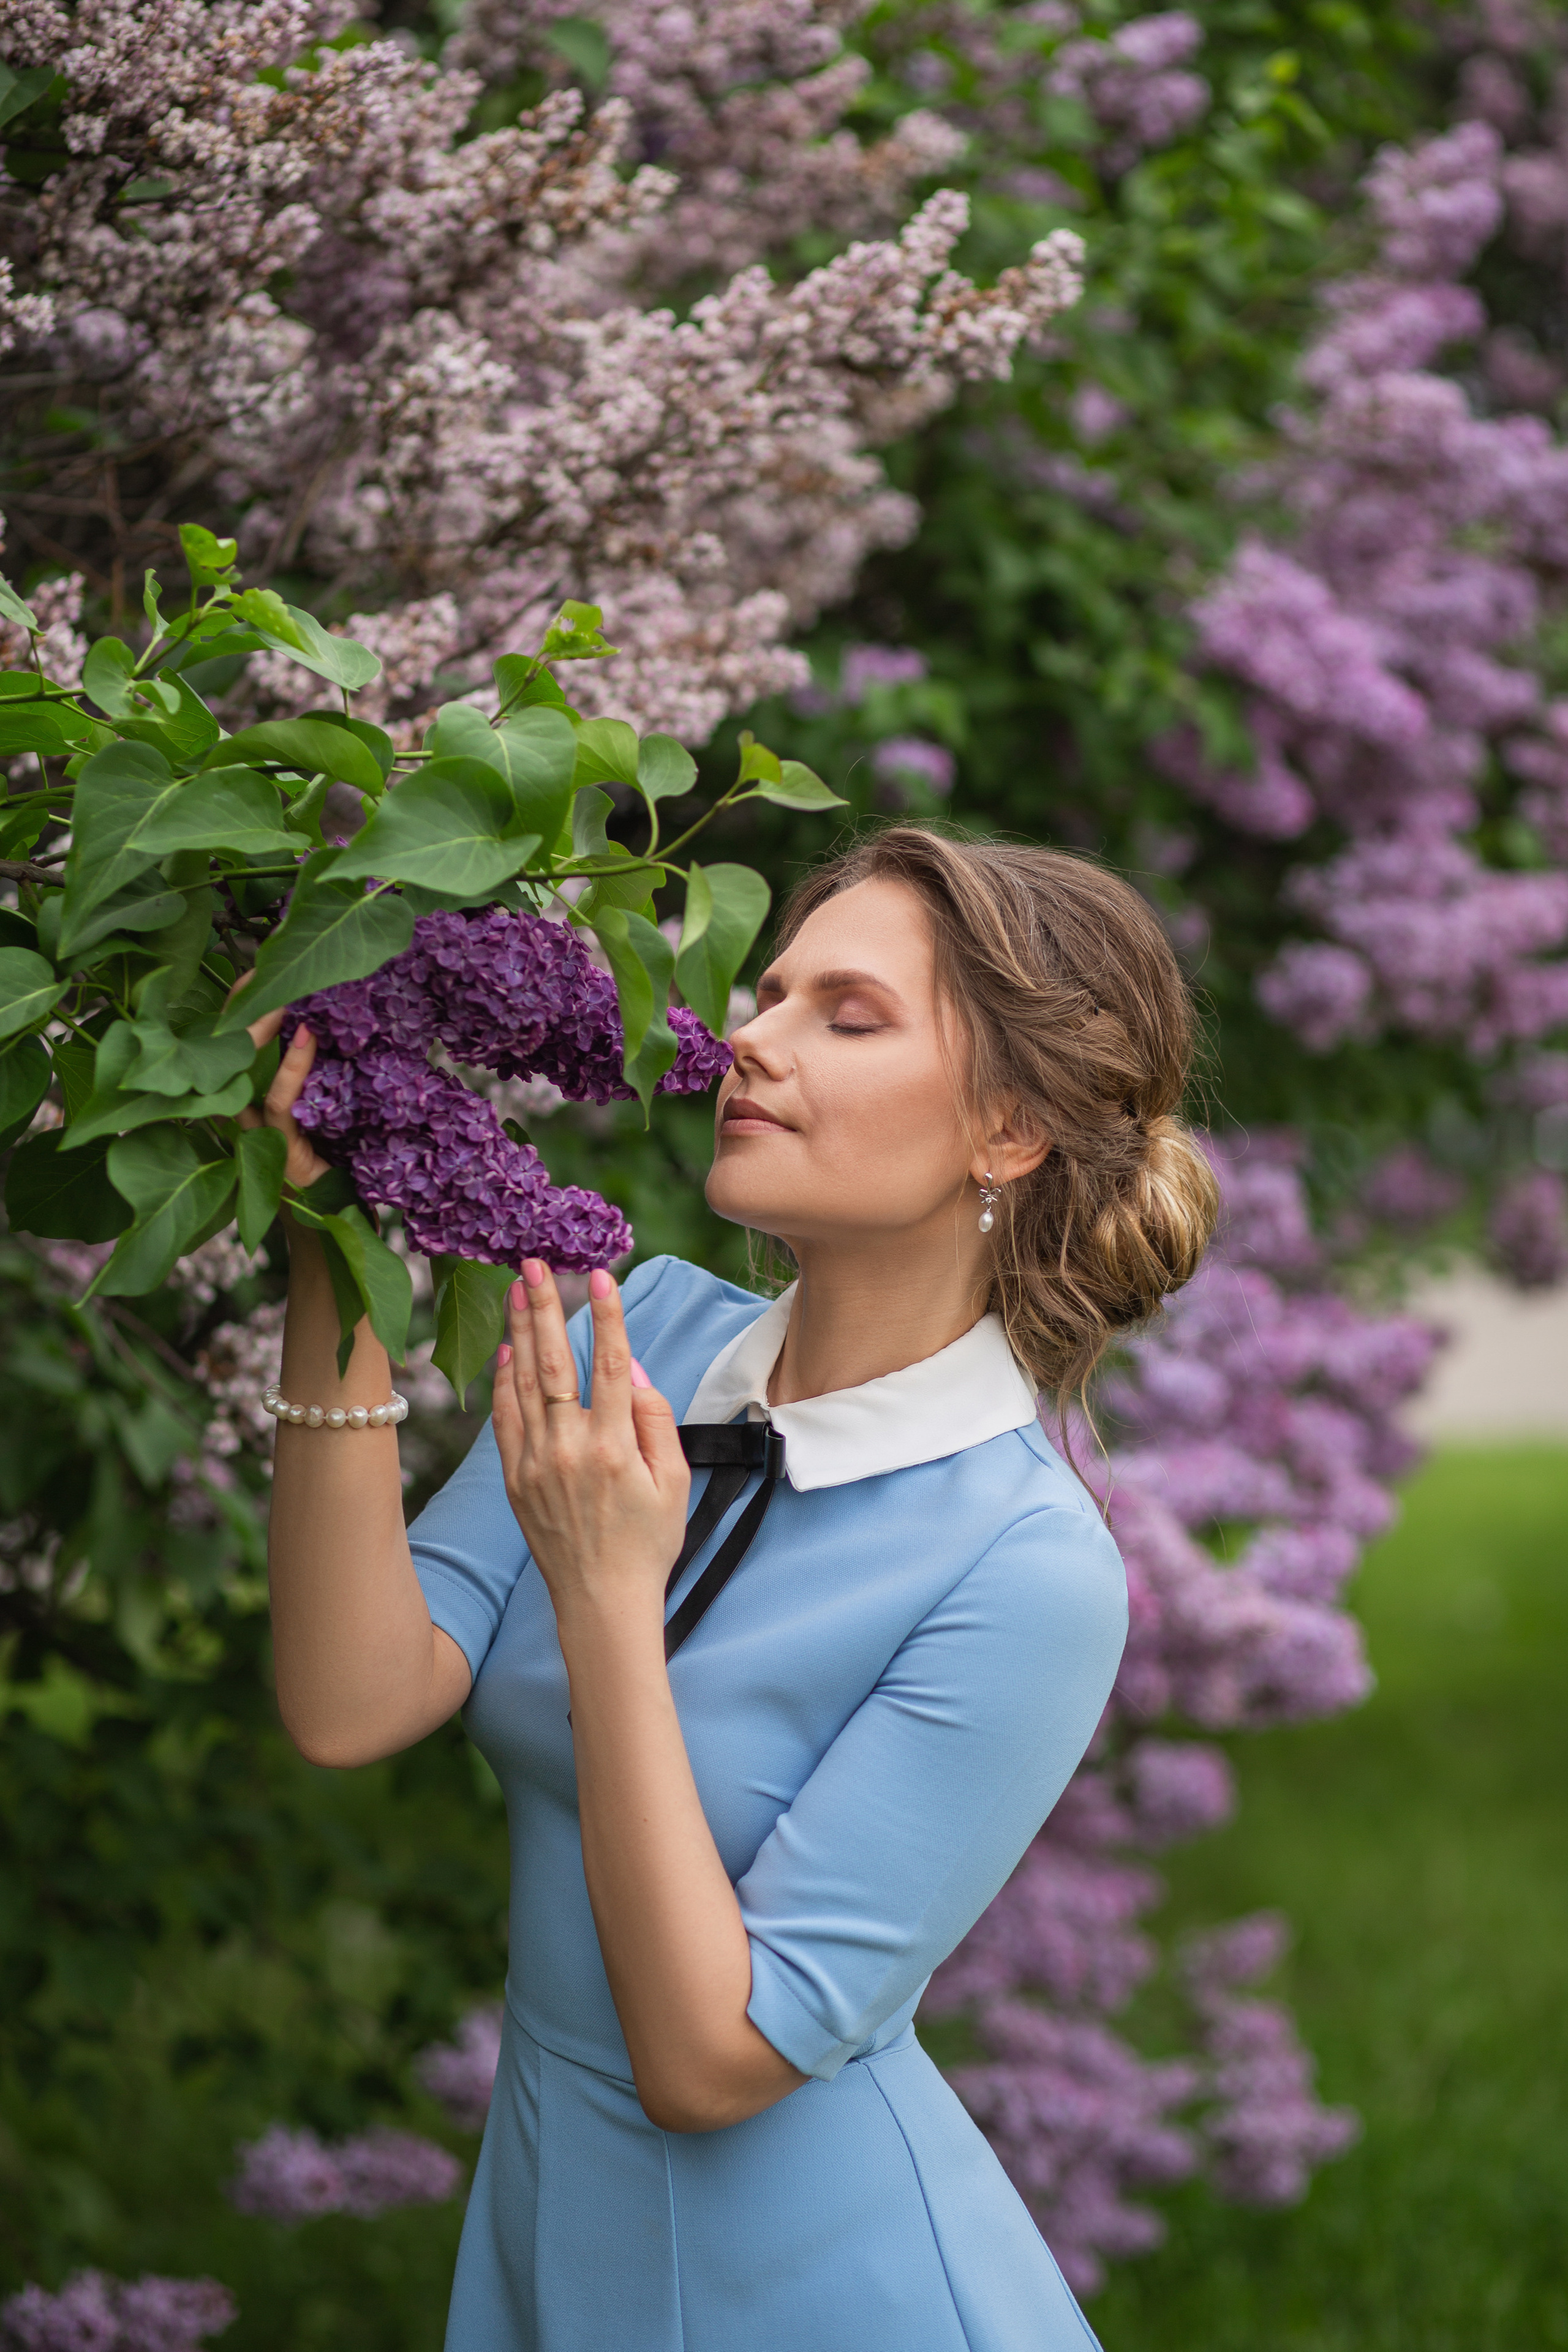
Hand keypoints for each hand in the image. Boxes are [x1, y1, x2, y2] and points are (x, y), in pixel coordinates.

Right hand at [231, 991, 331, 1191]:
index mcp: (248, 1089)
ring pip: (246, 1071)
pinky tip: (305, 1038)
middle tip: (258, 971)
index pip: (234, 1036)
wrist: (336, 1204)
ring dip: (262, 1031)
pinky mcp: (276, 1146)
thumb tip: (331, 1012)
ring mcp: (254, 1127)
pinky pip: (278, 1102)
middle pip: (228, 1047)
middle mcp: (241, 1106)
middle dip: (240, 1007)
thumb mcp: (323, 1093)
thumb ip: (317, 1062)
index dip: (240, 1002)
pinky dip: (292, 1070)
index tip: (255, 968)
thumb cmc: (329, 1144)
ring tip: (284, 999)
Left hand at [491, 1262, 689, 1629]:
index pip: (610, 1365)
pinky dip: (503, 1381)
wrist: (602, 1601)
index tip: (602, 1274)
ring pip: (524, 1383)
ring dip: (519, 1331)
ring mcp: (536, 1464)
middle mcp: (570, 1450)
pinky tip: (506, 1349)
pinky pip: (504, 1419)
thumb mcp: (676, 1482)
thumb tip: (630, 1371)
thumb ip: (656, 1421)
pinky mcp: (515, 1479)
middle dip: (544, 1307)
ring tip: (516, 1289)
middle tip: (534, 1263)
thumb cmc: (649, 1542)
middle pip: (555, 1363)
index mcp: (616, 1448)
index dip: (607, 1316)